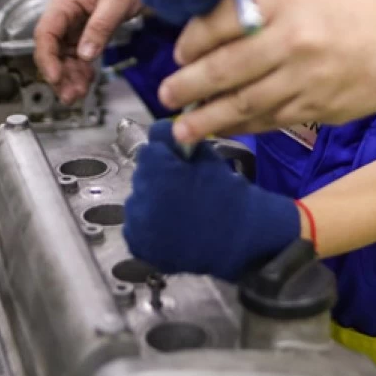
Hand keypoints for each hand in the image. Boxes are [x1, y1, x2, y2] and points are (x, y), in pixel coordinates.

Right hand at [34, 0, 141, 103]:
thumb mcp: (115, 1)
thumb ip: (99, 28)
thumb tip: (84, 54)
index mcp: (65, 1)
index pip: (45, 34)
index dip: (47, 59)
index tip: (55, 78)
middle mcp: (67, 12)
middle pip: (53, 49)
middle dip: (59, 73)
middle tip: (69, 95)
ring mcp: (77, 21)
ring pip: (66, 54)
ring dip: (70, 75)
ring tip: (78, 93)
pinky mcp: (90, 28)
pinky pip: (81, 52)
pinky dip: (83, 68)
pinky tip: (87, 80)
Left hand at [122, 121, 298, 281]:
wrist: (239, 238)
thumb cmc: (227, 195)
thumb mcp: (206, 159)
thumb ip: (179, 142)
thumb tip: (162, 130)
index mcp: (156, 171)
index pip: (149, 152)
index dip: (165, 156)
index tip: (178, 164)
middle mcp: (140, 196)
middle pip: (142, 176)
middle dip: (157, 178)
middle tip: (180, 188)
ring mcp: (137, 224)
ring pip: (137, 201)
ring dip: (151, 202)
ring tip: (176, 211)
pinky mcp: (139, 245)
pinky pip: (136, 228)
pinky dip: (148, 226)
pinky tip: (169, 228)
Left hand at [158, 0, 375, 142]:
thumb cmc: (351, 5)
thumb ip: (256, 8)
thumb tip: (206, 33)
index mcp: (284, 0)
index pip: (220, 22)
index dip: (192, 42)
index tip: (179, 54)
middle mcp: (293, 39)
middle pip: (225, 68)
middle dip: (188, 87)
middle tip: (166, 97)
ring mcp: (310, 77)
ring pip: (246, 103)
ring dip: (209, 118)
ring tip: (184, 130)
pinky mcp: (324, 107)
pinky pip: (274, 120)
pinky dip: (246, 126)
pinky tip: (228, 129)